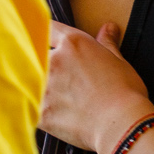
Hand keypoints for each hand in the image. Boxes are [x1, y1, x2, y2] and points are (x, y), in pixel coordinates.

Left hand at [42, 20, 153, 153]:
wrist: (122, 124)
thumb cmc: (125, 94)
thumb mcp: (119, 62)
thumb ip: (107, 44)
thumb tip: (108, 28)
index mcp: (73, 44)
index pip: (50, 28)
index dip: (49, 35)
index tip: (49, 41)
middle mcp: (54, 60)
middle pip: (34, 54)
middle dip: (40, 62)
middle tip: (57, 78)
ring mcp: (43, 85)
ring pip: (28, 80)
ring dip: (35, 86)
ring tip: (56, 99)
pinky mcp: (39, 110)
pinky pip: (29, 106)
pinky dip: (35, 110)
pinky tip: (50, 115)